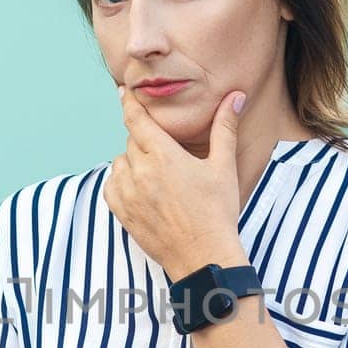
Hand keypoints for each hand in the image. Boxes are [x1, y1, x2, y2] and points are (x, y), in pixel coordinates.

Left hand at [102, 84, 248, 278]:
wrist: (204, 256)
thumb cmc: (217, 212)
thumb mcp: (223, 167)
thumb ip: (225, 128)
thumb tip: (236, 96)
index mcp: (164, 155)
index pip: (137, 119)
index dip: (129, 102)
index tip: (123, 91)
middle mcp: (141, 172)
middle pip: (132, 141)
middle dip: (145, 141)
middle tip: (164, 152)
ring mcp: (129, 194)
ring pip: (119, 163)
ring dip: (132, 162)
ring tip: (155, 173)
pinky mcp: (123, 213)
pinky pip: (111, 186)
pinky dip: (120, 182)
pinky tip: (139, 187)